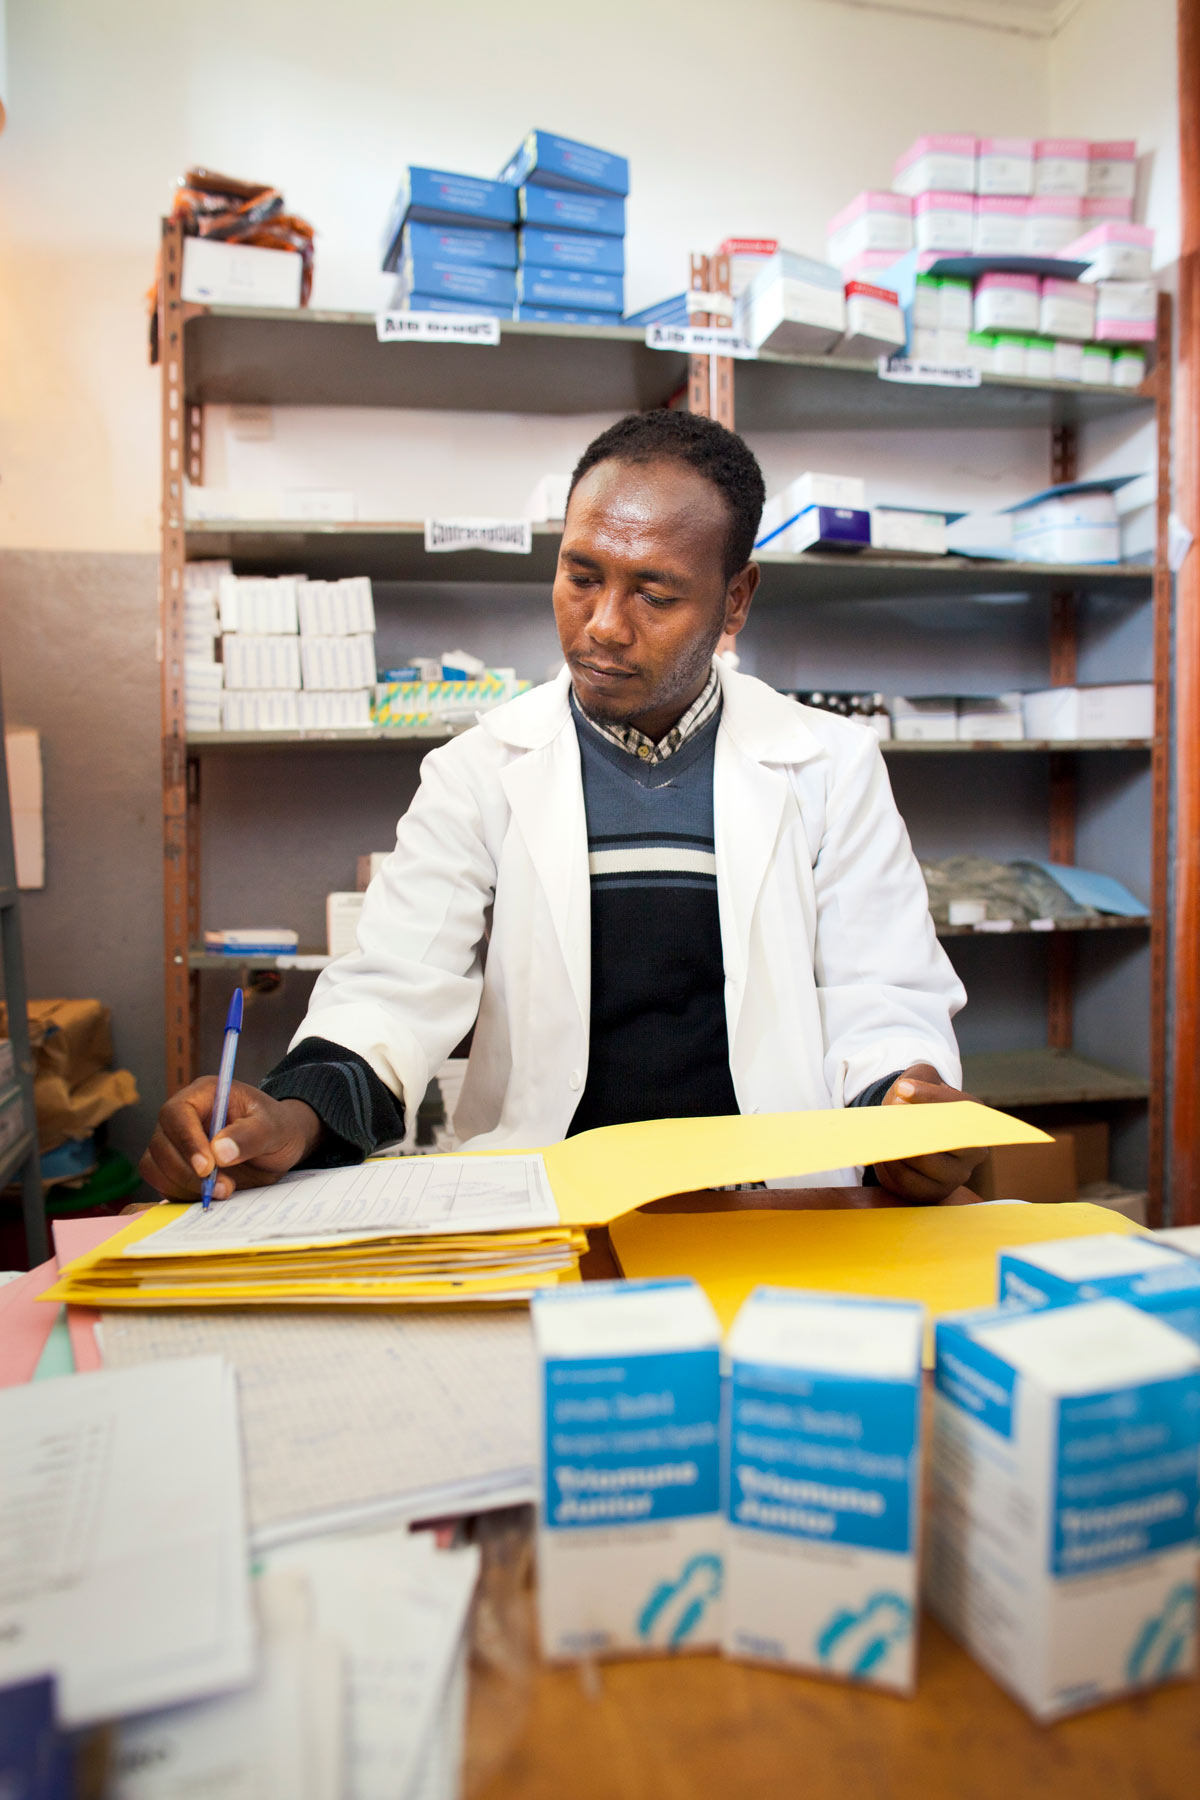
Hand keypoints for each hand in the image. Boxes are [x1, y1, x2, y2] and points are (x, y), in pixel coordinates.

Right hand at [140, 1078, 324, 1201]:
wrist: (279, 1146)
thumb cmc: (276, 1128)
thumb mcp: (274, 1128)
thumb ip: (249, 1136)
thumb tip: (219, 1151)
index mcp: (203, 1094)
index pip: (177, 1113)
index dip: (186, 1141)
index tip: (207, 1167)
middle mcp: (182, 1116)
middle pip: (161, 1144)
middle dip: (188, 1172)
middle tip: (224, 1188)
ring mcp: (174, 1142)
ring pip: (155, 1166)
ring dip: (185, 1186)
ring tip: (224, 1191)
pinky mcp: (174, 1166)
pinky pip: (163, 1183)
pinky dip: (182, 1194)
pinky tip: (211, 1195)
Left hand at [872, 1062, 984, 1203]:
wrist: (909, 1135)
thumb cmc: (917, 1105)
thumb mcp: (921, 1081)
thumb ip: (917, 1078)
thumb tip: (904, 1096)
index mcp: (976, 1121)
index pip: (960, 1108)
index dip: (930, 1097)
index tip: (903, 1088)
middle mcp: (974, 1152)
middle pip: (947, 1139)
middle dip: (916, 1124)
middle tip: (891, 1110)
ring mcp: (955, 1176)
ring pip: (926, 1162)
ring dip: (900, 1145)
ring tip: (883, 1130)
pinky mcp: (933, 1192)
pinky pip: (910, 1181)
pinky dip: (892, 1165)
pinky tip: (884, 1151)